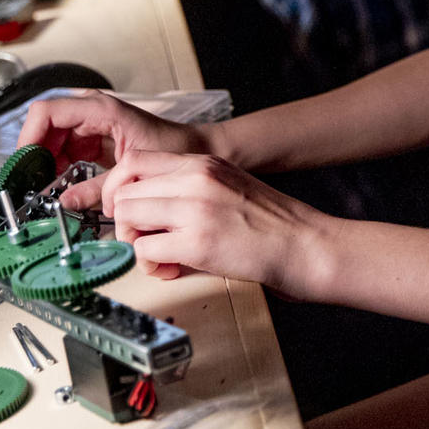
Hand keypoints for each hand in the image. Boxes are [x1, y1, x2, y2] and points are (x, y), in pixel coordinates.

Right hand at [16, 89, 213, 209]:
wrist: (194, 147)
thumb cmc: (171, 150)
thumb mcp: (130, 173)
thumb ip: (94, 189)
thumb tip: (64, 202)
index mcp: (100, 110)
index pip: (46, 112)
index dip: (29, 137)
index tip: (25, 165)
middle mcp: (92, 110)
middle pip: (44, 125)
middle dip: (34, 154)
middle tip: (31, 183)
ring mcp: (91, 121)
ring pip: (51, 137)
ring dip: (44, 161)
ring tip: (43, 187)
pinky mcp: (92, 135)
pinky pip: (64, 147)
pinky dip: (57, 165)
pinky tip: (58, 184)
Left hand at [104, 150, 331, 296]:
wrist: (307, 245)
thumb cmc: (274, 224)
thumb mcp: (229, 186)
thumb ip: (189, 190)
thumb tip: (148, 213)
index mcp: (203, 163)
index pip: (135, 160)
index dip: (121, 188)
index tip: (127, 209)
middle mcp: (196, 178)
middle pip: (125, 190)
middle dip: (126, 220)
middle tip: (144, 238)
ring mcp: (196, 207)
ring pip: (128, 217)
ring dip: (135, 242)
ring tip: (159, 255)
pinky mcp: (198, 242)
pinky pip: (144, 249)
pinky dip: (150, 264)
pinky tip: (173, 268)